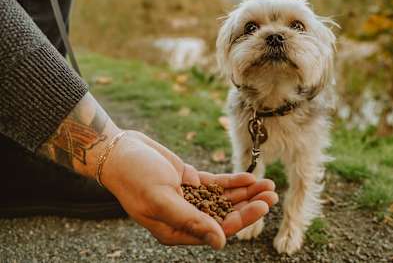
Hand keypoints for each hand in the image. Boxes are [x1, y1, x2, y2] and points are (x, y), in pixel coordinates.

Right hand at [100, 131, 277, 248]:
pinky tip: (250, 176)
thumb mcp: (162, 199)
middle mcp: (185, 217)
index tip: (263, 206)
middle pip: (225, 214)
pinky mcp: (189, 181)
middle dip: (250, 205)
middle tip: (272, 194)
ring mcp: (189, 198)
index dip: (242, 218)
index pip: (217, 229)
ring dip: (246, 192)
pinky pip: (216, 184)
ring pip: (224, 198)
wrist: (119, 151)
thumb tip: (220, 242)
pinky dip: (233, 181)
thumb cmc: (134, 177)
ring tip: (268, 184)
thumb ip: (191, 220)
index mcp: (175, 230)